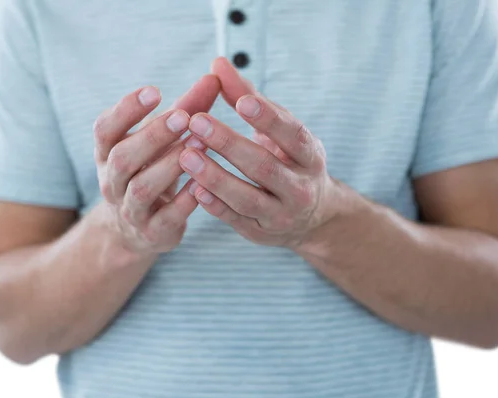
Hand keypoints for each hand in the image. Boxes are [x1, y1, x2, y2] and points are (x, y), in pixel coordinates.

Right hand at [94, 75, 219, 254]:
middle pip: (122, 158)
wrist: (138, 229)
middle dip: (152, 136)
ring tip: (198, 145)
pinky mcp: (152, 233)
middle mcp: (112, 182)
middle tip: (182, 117)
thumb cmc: (153, 170)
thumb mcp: (163, 141)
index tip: (154, 91)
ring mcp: (130, 210)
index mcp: (108, 154)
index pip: (105, 130)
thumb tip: (214, 76)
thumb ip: (186, 109)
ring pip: (142, 189)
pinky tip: (204, 184)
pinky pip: (166, 218)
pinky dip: (185, 201)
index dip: (125, 110)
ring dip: (170, 166)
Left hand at [180, 58, 340, 248]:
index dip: (268, 119)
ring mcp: (282, 214)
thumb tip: (218, 63)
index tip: (241, 102)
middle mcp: (301, 186)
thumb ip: (247, 98)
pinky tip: (193, 189)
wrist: (311, 215)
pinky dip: (215, 205)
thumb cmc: (288, 160)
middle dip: (229, 144)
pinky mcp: (261, 233)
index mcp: (309, 155)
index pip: (292, 134)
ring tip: (186, 155)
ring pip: (248, 197)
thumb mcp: (278, 130)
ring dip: (215, 177)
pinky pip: (236, 220)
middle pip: (264, 166)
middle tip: (196, 122)